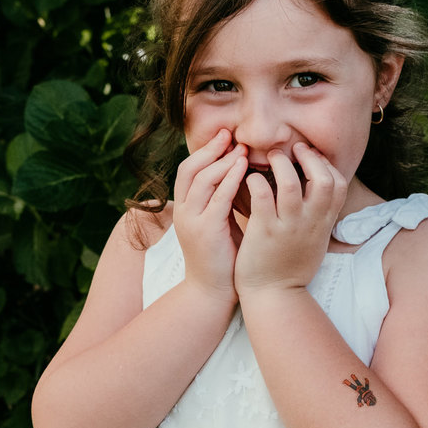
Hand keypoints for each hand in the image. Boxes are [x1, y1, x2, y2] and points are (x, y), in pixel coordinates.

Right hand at [173, 129, 246, 303]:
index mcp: (184, 209)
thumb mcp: (217, 223)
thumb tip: (240, 176)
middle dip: (210, 149)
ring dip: (222, 160)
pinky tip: (243, 167)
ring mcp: (191, 221)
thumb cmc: (221, 258)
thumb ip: (222, 201)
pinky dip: (229, 179)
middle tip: (230, 134)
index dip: (204, 152)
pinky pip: (217, 197)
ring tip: (241, 148)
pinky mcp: (205, 231)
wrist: (212, 293)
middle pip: (190, 169)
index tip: (224, 137)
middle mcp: (183, 212)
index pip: (188, 171)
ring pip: (202, 179)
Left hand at [234, 142, 346, 295]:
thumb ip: (319, 216)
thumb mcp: (315, 239)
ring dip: (280, 164)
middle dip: (309, 157)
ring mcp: (287, 227)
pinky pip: (261, 197)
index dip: (326, 164)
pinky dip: (256, 181)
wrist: (274, 295)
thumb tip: (318, 190)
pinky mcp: (264, 232)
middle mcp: (310, 222)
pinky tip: (250, 179)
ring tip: (270, 157)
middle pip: (323, 179)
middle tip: (292, 148)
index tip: (311, 156)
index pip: (339, 184)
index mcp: (323, 223)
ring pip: (289, 184)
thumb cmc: (290, 265)